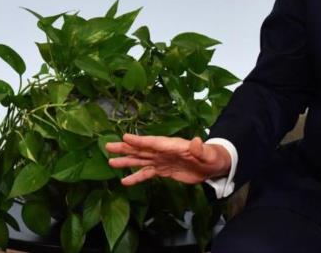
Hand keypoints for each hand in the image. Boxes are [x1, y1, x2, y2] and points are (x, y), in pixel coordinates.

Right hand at [106, 134, 231, 185]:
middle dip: (125, 148)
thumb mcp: (207, 154)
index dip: (139, 141)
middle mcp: (163, 152)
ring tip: (110, 162)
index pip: (153, 142)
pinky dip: (136, 177)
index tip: (125, 137)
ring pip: (140, 160)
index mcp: (172, 146)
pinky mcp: (163, 171)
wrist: (212, 166)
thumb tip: (196, 141)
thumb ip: (200, 149)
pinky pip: (147, 174)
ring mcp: (161, 161)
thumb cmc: (211, 157)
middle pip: (141, 149)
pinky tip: (124, 181)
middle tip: (108, 146)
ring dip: (126, 161)